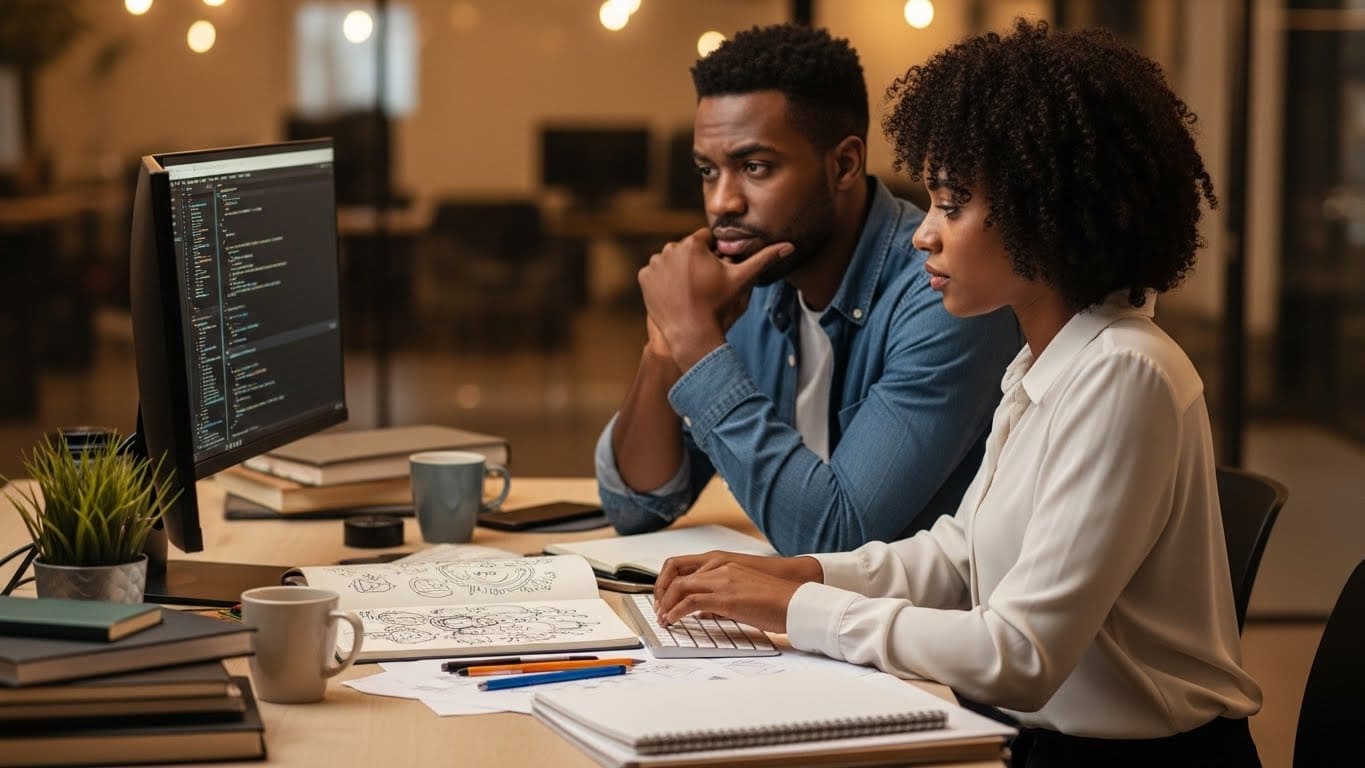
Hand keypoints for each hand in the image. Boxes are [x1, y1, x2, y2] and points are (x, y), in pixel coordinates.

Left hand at [638, 229, 792, 371]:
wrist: (691, 332)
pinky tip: (675, 294)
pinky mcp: (644, 276)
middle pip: (687, 250)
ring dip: (678, 270)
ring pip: (671, 260)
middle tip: (704, 285)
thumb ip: (764, 259)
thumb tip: (789, 246)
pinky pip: (656, 273)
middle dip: (695, 262)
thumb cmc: (718, 305)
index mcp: (693, 243)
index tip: (716, 273)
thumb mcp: (742, 280)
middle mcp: (670, 248)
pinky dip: (663, 281)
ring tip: (690, 291)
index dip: (713, 255)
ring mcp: (654, 263)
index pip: (706, 241)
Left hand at [653, 551, 822, 633]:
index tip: (664, 598)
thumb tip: (705, 611)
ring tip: (663, 618)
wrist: (797, 602)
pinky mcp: (726, 599)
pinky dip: (676, 612)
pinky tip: (673, 621)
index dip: (668, 582)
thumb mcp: (743, 593)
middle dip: (662, 593)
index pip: (686, 566)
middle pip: (678, 574)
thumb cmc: (777, 600)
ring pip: (680, 586)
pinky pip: (691, 602)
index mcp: (725, 564)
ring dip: (666, 604)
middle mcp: (721, 568)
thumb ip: (722, 597)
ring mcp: (723, 582)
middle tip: (658, 609)